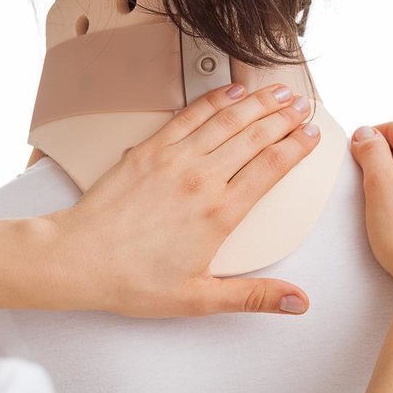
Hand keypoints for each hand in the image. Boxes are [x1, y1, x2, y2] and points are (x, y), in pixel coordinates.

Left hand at [40, 83, 319, 316]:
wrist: (78, 259)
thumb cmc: (133, 280)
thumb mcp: (199, 297)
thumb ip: (253, 295)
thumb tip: (297, 301)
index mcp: (220, 213)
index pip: (272, 167)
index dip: (298, 147)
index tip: (313, 135)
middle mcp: (203, 179)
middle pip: (256, 136)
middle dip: (285, 117)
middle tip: (303, 105)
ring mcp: (175, 159)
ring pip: (227, 120)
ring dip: (257, 103)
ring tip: (277, 91)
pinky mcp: (150, 149)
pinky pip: (189, 116)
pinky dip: (213, 100)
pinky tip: (229, 92)